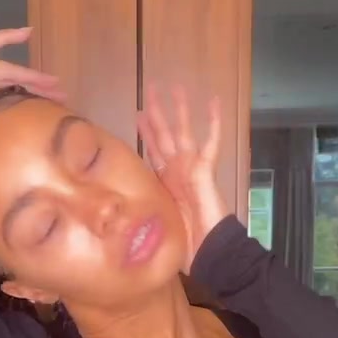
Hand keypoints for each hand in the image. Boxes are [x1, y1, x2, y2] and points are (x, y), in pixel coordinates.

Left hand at [138, 85, 227, 270]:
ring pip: (183, 132)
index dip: (146, 133)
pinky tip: (213, 101)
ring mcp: (192, 169)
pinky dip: (213, 123)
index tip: (138, 115)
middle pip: (164, 135)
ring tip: (176, 86)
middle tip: (151, 90)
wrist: (209, 251)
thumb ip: (146, 211)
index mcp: (166, 183)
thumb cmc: (185, 244)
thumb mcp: (157, 223)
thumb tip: (123, 217)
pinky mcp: (205, 171)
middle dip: (157, 113)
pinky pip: (210, 143)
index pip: (153, 152)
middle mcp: (177, 171)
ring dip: (180, 110)